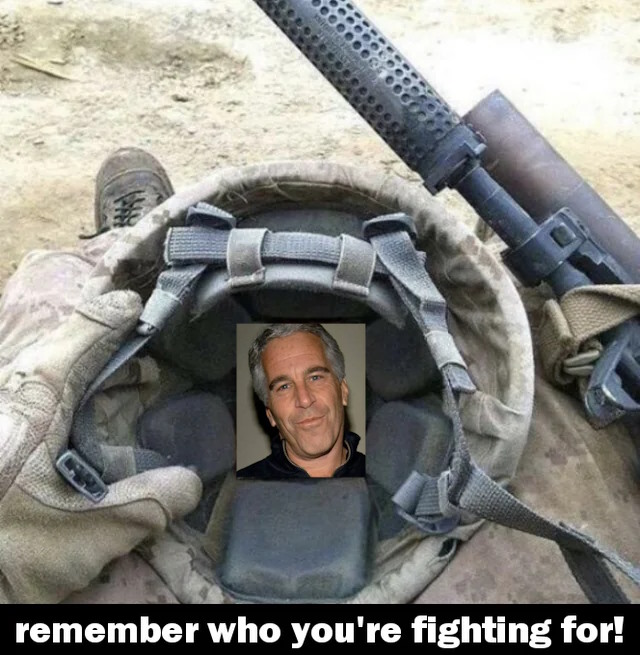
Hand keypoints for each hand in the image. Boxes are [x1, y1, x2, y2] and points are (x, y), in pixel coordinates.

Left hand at [0, 291, 201, 602]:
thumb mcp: (83, 536)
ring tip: (135, 372)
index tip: (136, 304)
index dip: (109, 318)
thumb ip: (145, 505)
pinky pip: (41, 396)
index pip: (76, 342)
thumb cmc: (7, 554)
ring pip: (50, 372)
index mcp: (31, 409)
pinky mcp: (6, 433)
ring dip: (92, 366)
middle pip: (63, 351)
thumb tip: (194, 482)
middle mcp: (14, 401)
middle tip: (146, 342)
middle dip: (106, 340)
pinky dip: (75, 391)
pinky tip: (96, 409)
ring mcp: (6, 416)